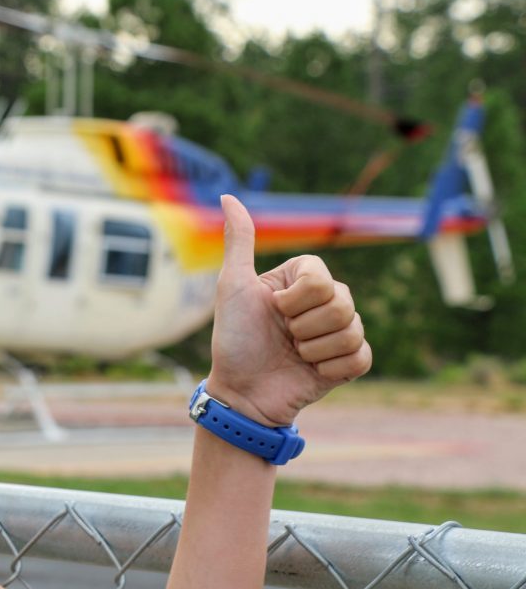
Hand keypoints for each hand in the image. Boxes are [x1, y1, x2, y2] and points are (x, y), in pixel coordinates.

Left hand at [206, 195, 371, 426]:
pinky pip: (361, 356)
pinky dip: (332, 367)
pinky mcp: (348, 362)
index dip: (296, 299)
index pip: (322, 278)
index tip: (273, 310)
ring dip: (313, 349)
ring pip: (352, 329)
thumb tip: (227, 196)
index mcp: (302, 280)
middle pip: (343, 302)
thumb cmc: (234, 338)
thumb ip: (239, 241)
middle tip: (284, 337)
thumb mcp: (233, 286)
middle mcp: (324, 301)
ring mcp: (338, 331)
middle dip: (304, 326)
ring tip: (294, 354)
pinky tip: (311, 371)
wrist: (242, 392)